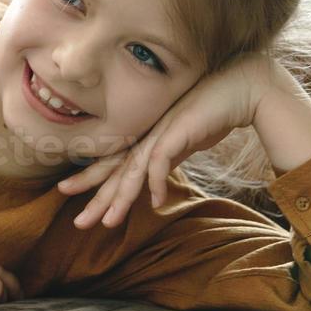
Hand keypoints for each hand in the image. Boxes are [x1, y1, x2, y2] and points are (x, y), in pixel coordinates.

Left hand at [55, 54, 277, 228]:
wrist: (240, 88)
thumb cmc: (212, 113)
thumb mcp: (184, 142)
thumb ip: (168, 159)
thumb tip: (157, 182)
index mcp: (145, 136)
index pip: (113, 162)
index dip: (92, 180)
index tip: (70, 194)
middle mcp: (148, 134)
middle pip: (115, 169)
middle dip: (95, 196)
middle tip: (78, 223)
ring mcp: (161, 131)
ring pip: (133, 169)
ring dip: (120, 197)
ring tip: (108, 222)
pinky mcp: (179, 130)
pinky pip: (161, 159)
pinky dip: (157, 181)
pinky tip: (156, 201)